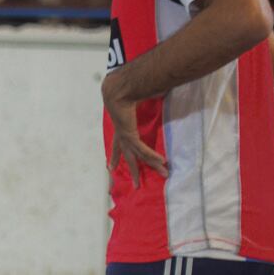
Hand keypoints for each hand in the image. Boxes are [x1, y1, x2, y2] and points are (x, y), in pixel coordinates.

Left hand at [101, 70, 165, 187]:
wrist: (117, 89)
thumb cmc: (128, 90)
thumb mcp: (138, 98)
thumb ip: (148, 98)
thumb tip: (160, 90)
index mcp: (120, 127)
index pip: (117, 145)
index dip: (114, 156)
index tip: (109, 167)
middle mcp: (121, 134)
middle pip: (128, 156)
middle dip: (133, 171)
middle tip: (136, 185)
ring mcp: (125, 136)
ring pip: (139, 156)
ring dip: (152, 165)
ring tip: (164, 175)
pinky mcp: (130, 135)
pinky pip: (143, 149)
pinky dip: (153, 155)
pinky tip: (162, 162)